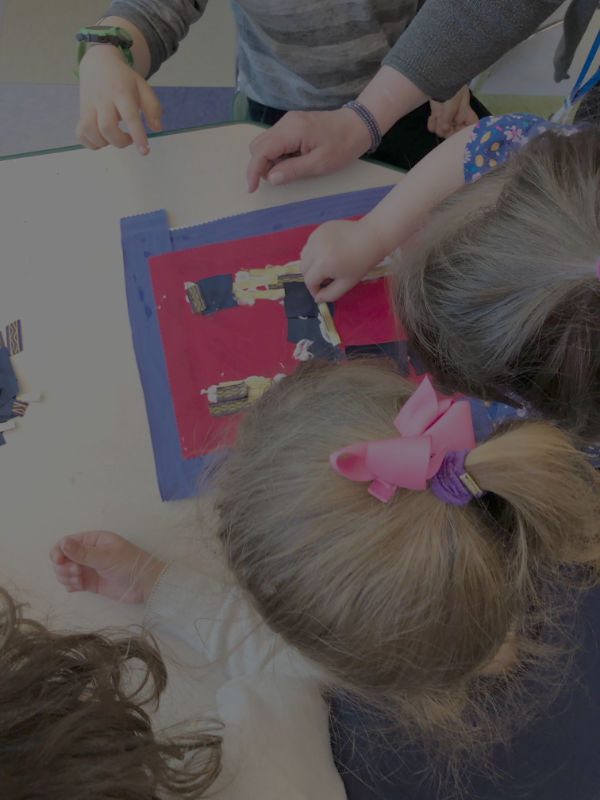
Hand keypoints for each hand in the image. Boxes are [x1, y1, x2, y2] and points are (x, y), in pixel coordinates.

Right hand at [50, 531, 164, 603]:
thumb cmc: (131, 564)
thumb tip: (63, 542)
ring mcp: (89, 568)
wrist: (146, 585)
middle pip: (63, 558)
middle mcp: (89, 553)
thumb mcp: (106, 557)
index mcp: (94, 540)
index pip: (67, 542)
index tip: (58, 560)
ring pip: (65, 571)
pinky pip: (72, 583)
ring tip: (79, 581)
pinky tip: (78, 587)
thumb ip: (83, 553)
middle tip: (76, 572)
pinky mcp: (91, 583)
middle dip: (63, 566)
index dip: (59, 551)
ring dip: (66, 576)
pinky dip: (70, 585)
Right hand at [77, 45, 161, 153]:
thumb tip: (157, 128)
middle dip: (120, 141)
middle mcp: (103, 98)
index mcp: (121, 92)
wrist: (99, 63)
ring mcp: (89, 105)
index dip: (137, 135)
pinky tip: (102, 139)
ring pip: (91, 130)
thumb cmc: (123, 79)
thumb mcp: (143, 87)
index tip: (144, 151)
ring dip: (105, 143)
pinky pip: (80, 133)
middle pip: (107, 127)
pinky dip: (91, 143)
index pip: (129, 116)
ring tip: (115, 137)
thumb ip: (153, 107)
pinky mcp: (82, 112)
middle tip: (129, 139)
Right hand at [246, 107, 370, 191]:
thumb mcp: (320, 164)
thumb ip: (293, 170)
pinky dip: (278, 154)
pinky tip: (294, 160)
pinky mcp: (293, 124)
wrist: (359, 125)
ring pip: (266, 143)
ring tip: (291, 168)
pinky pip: (276, 140)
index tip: (252, 188)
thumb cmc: (343, 145)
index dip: (253, 170)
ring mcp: (289, 122)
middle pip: (258, 145)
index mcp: (292, 131)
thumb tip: (271, 178)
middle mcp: (286, 123)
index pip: (261, 151)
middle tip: (281, 177)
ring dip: (270, 160)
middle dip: (262, 165)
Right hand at [300, 219, 383, 300]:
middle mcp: (317, 249)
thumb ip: (330, 294)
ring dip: (311, 264)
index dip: (314, 289)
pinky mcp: (319, 229)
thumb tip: (317, 298)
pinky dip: (314, 251)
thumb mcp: (347, 283)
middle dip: (312, 276)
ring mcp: (317, 237)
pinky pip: (309, 244)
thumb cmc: (362, 262)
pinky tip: (328, 252)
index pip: (309, 281)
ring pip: (303, 256)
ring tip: (326, 265)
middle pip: (303, 268)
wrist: (371, 237)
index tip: (321, 291)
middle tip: (326, 278)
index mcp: (324, 263)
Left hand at [427, 85, 477, 138]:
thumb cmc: (451, 86)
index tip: (457, 131)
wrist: (439, 77)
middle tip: (444, 124)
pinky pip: (434, 128)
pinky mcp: (437, 116)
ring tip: (438, 115)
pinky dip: (432, 124)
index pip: (471, 129)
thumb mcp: (452, 102)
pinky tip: (433, 116)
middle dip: (447, 131)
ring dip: (438, 125)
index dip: (466, 134)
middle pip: (454, 135)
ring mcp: (447, 118)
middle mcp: (458, 119)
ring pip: (443, 132)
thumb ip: (449, 117)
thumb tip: (445, 129)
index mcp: (467, 114)